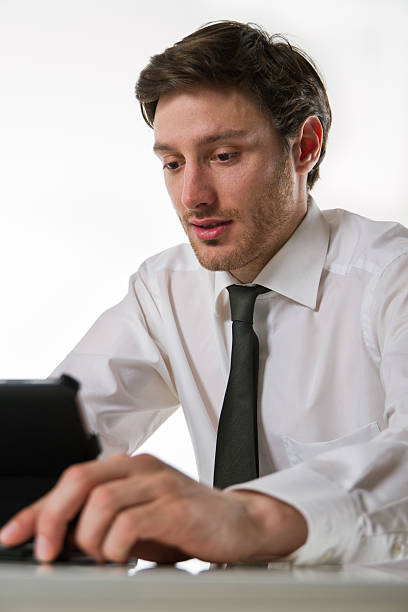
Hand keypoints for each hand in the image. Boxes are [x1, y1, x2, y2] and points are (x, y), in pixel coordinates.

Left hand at [0, 453, 306, 563]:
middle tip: (49, 553)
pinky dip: (116, 547)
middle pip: (79, 480)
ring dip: (90, 540)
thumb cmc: (185, 522)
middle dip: (53, 518)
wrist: (239, 524)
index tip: (13, 535)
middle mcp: (140, 468)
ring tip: (102, 559)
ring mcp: (159, 484)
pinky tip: (124, 559)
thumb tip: (56, 540)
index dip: (38, 510)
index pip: (71, 480)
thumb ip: (100, 524)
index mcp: (126, 468)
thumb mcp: (135, 522)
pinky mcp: (176, 506)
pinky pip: (130, 523)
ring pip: (101, 503)